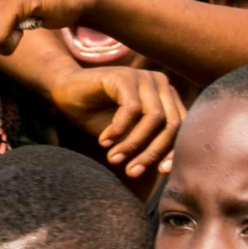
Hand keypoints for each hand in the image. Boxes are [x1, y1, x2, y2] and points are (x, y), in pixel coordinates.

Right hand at [49, 66, 182, 179]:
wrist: (66, 92)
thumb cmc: (98, 115)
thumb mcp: (127, 135)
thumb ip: (147, 145)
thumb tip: (166, 171)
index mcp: (167, 97)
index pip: (182, 127)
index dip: (173, 151)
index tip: (161, 172)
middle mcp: (161, 83)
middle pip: (171, 123)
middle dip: (153, 152)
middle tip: (132, 171)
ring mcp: (144, 77)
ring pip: (153, 117)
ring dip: (133, 143)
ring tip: (114, 158)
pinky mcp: (124, 75)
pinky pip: (131, 108)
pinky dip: (119, 129)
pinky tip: (104, 140)